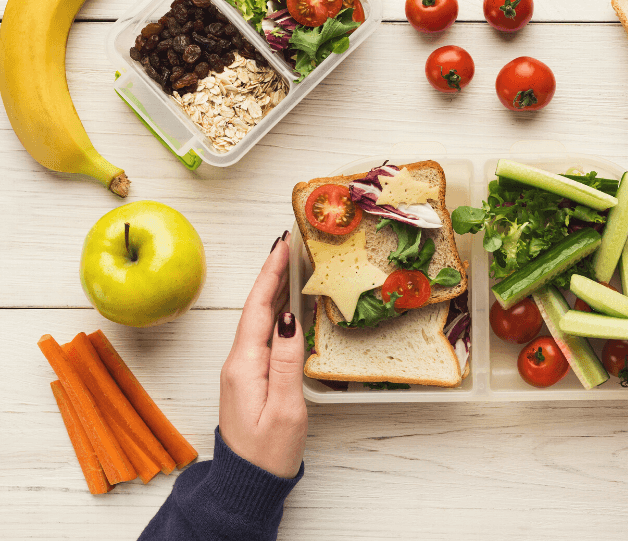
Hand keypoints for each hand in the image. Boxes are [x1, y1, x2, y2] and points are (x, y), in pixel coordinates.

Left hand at [219, 233, 306, 478]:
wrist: (247, 483)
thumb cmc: (268, 452)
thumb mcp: (284, 409)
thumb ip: (286, 362)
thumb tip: (287, 318)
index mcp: (244, 365)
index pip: (258, 308)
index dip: (270, 274)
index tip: (282, 244)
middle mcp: (238, 363)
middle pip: (255, 308)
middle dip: (271, 273)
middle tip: (289, 244)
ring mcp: (242, 370)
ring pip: (258, 319)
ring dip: (272, 290)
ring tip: (289, 264)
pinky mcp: (250, 378)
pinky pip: (261, 335)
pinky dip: (273, 312)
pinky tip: (285, 306)